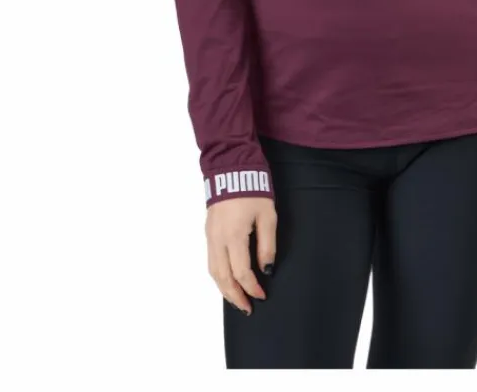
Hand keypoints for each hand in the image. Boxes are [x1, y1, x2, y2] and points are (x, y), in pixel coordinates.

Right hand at [206, 196, 277, 313]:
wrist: (232, 168)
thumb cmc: (253, 190)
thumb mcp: (267, 216)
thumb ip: (267, 244)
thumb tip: (267, 269)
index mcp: (234, 236)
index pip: (241, 272)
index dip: (252, 287)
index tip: (262, 295)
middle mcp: (218, 239)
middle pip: (223, 277)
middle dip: (235, 296)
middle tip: (246, 308)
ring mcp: (210, 235)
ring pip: (213, 271)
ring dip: (224, 288)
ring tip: (236, 299)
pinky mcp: (208, 231)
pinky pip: (211, 260)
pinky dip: (218, 275)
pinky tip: (226, 279)